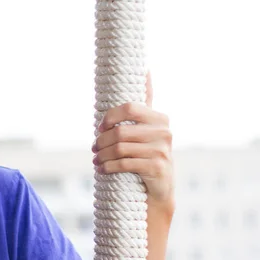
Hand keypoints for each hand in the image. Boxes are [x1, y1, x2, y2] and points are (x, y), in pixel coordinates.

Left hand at [92, 72, 174, 215]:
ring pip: (121, 148)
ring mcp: (163, 150)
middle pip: (121, 131)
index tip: (100, 126)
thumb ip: (143, 106)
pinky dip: (109, 166)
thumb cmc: (145, 156)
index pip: (130, 107)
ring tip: (96, 159)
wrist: (158, 190)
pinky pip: (125, 163)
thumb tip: (146, 69)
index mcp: (159, 118)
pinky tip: (103, 169)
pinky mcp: (158, 168)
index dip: (111, 116)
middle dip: (102, 141)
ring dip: (103, 155)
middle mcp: (164, 132)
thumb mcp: (145, 130)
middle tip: (94, 148)